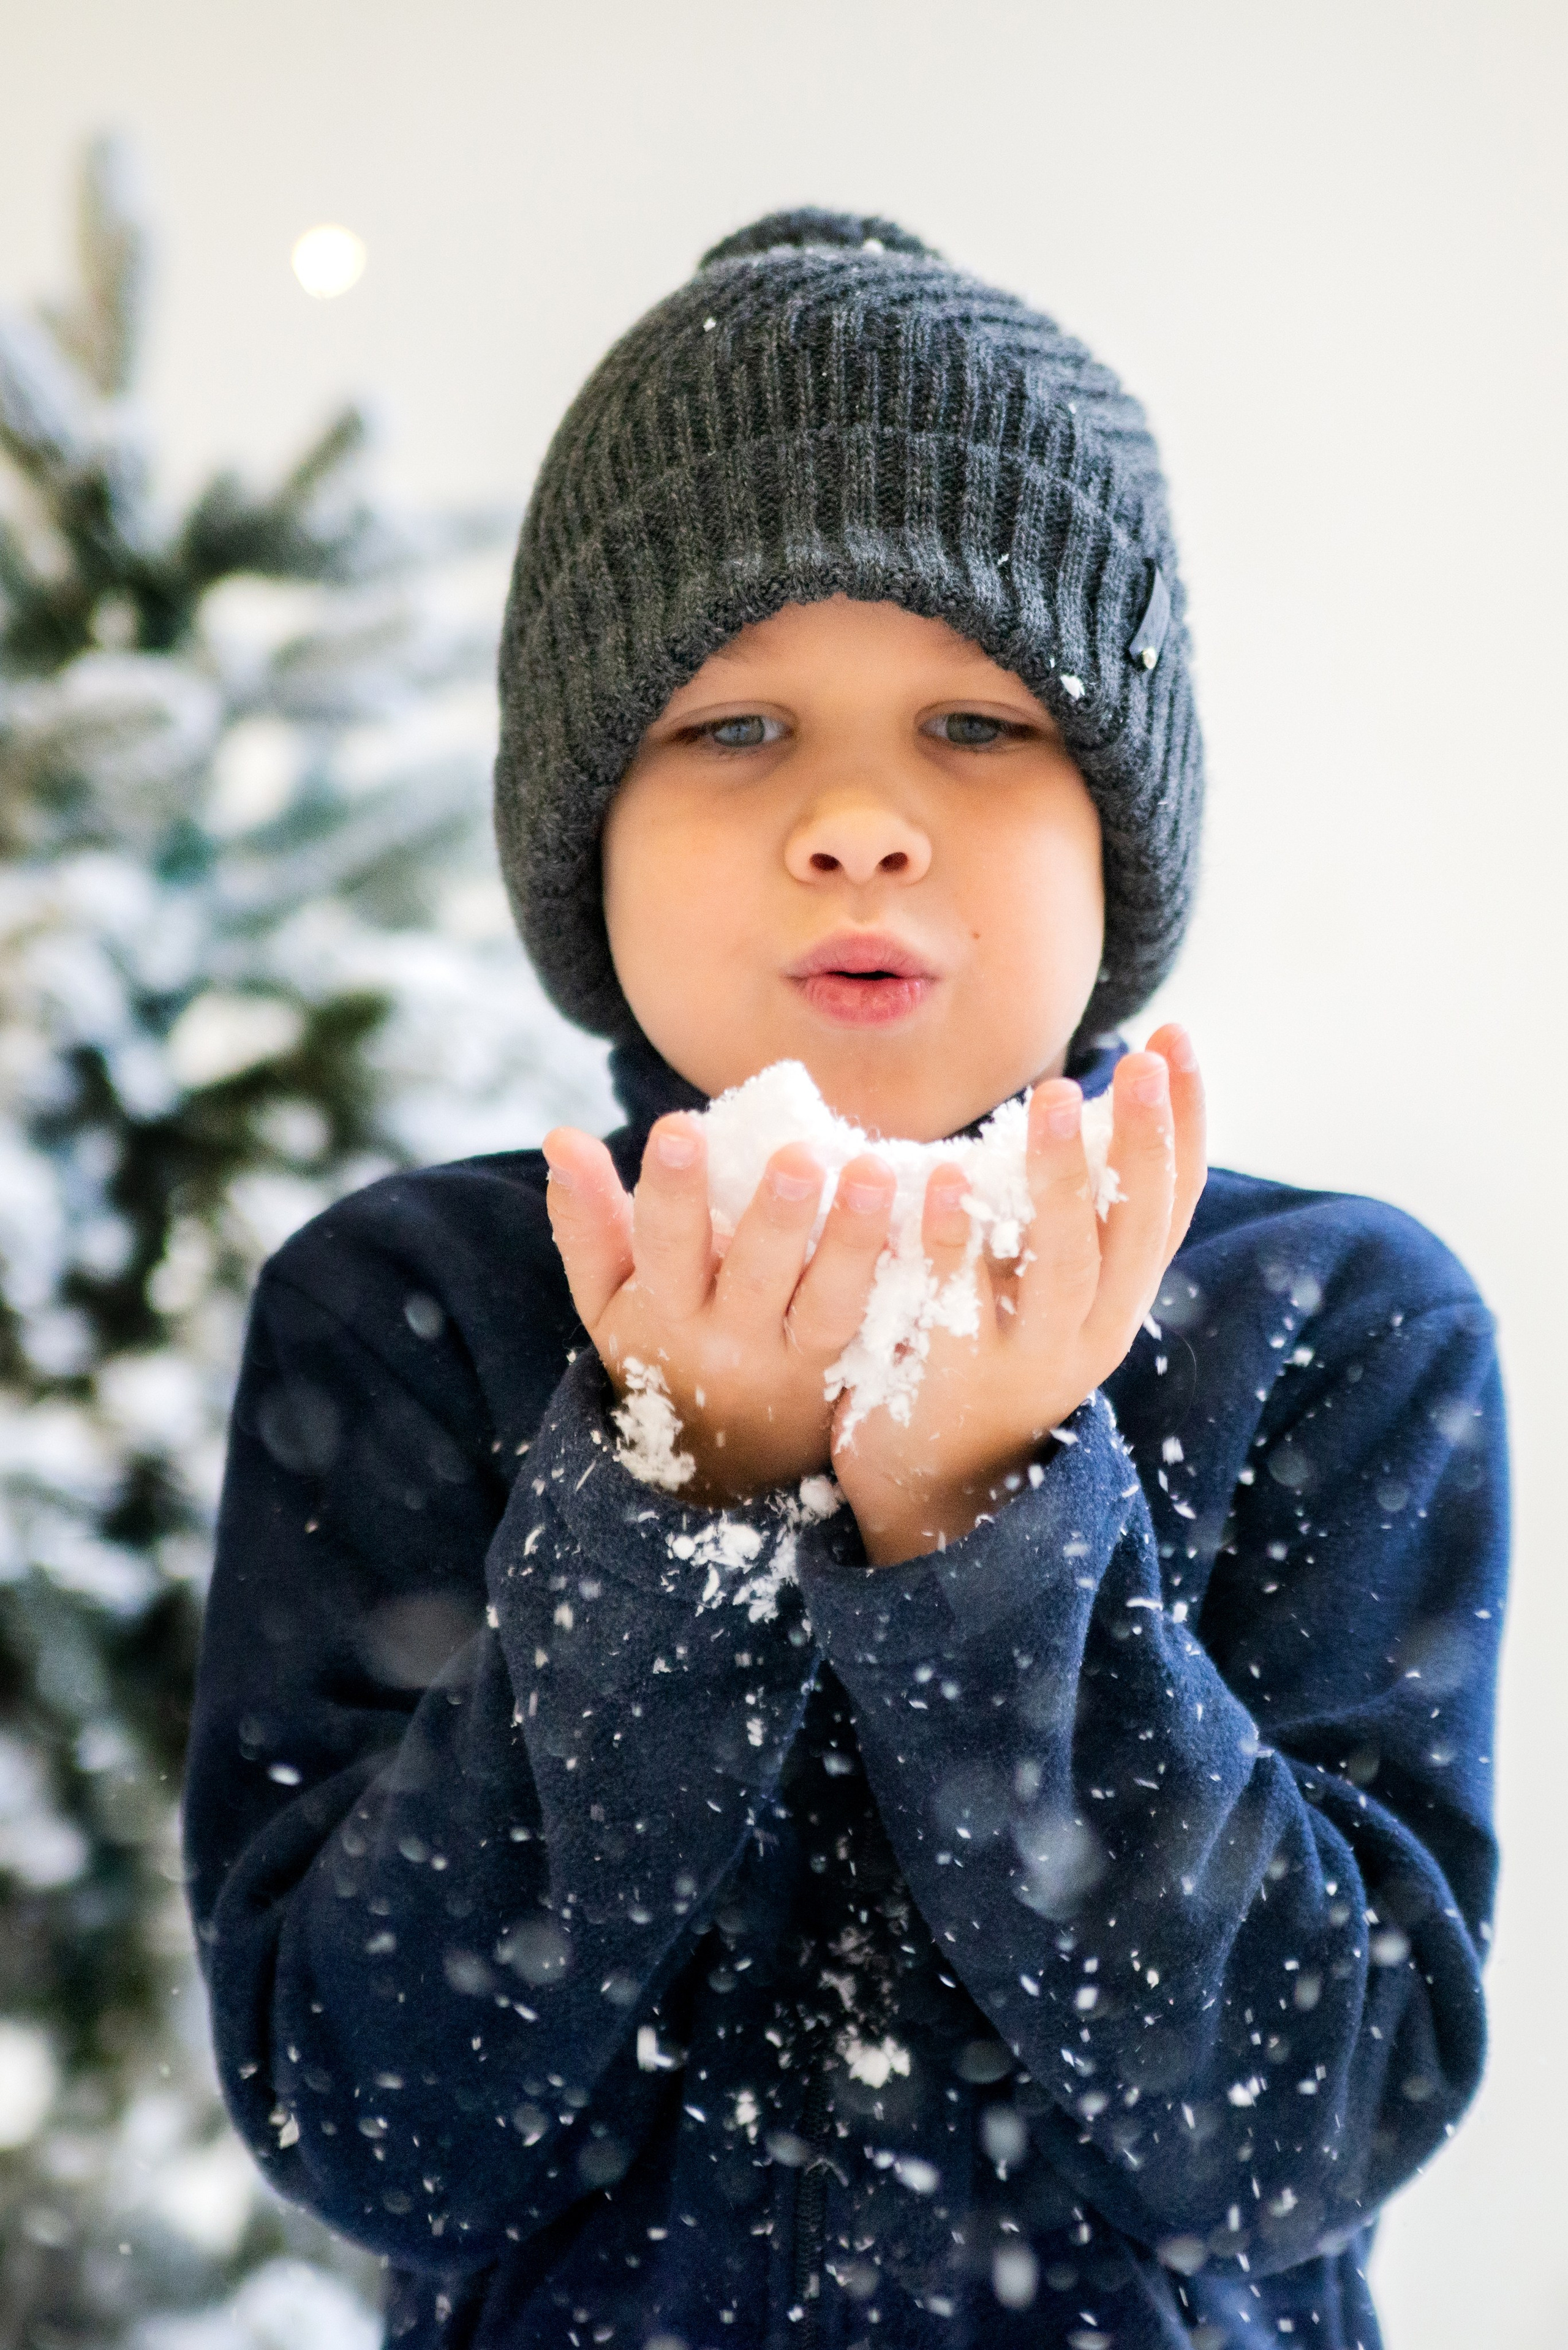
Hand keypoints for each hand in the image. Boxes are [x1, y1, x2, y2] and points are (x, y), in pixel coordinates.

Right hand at [540, 1116, 896, 1504]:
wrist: (722, 1463)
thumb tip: (560, 1135)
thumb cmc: (659, 1346)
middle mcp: (730, 1342)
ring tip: (876, 1173)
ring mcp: (795, 1360)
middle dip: (776, 1217)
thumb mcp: (609, 1298)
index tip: (681, 1127)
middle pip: (755, 1277)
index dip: (672, 1192)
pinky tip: (929, 1214)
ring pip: (830, 1303)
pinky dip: (905, 1271)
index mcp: (663, 1313)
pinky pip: (878, 1320)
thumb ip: (587, 1220)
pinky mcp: (849, 1369)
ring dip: (856, 1238)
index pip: (662, 1248)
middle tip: (800, 1155)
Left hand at [832, 1026, 1206, 1564]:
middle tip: (1135, 1061)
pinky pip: (957, 1302)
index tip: (1177, 1041)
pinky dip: (953, 1238)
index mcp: (1119, 1297)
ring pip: (1062, 1266)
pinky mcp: (954, 1381)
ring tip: (1050, 1094)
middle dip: (1142, 1142)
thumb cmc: (985, 1349)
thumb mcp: (1041, 1282)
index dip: (1183, 1121)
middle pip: (1132, 1232)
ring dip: (1060, 1177)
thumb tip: (1085, 1102)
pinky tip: (942, 1174)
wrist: (931, 1482)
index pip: (1170, 1202)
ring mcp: (1027, 1362)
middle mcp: (1091, 1331)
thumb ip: (1065, 1212)